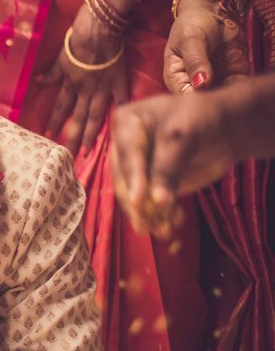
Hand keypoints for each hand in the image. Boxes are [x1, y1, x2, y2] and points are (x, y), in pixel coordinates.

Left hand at [38, 3, 128, 154]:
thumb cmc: (77, 40)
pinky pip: (122, 99)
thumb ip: (52, 72)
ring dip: (91, 134)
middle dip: (72, 137)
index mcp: (70, 83)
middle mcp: (85, 90)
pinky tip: (124, 127)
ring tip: (88, 151)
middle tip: (69, 156)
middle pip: (77, 118)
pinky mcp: (119, 81)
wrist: (98, 29)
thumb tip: (38, 81)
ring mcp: (103, 87)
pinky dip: (122, 112)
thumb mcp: (60, 57)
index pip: (60, 107)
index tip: (49, 136)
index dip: (54, 122)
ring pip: (95, 115)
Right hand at [110, 91, 236, 237]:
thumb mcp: (183, 136)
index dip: (133, 179)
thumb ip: (168, 167)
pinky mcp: (152, 183)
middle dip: (136, 204)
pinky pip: (152, 202)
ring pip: (136, 195)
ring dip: (148, 215)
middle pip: (125, 179)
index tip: (139, 201)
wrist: (226, 127)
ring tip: (163, 232)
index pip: (128, 155)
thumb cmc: (201, 118)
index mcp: (126, 124)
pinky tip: (174, 223)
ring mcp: (138, 167)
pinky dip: (162, 215)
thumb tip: (157, 201)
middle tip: (143, 226)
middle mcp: (125, 148)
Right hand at [164, 0, 248, 93]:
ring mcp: (214, 80)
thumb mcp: (190, 39)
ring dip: (227, 93)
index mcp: (175, 78)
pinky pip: (236, 87)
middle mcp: (193, 83)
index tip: (207, 95)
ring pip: (220, 96)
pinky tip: (239, 82)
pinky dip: (239, 87)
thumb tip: (201, 84)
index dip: (194, 101)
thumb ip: (195, 61)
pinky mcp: (232, 75)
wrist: (214, 10)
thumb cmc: (192, 23)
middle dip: (212, 99)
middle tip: (221, 88)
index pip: (183, 97)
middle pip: (202, 101)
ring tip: (230, 82)